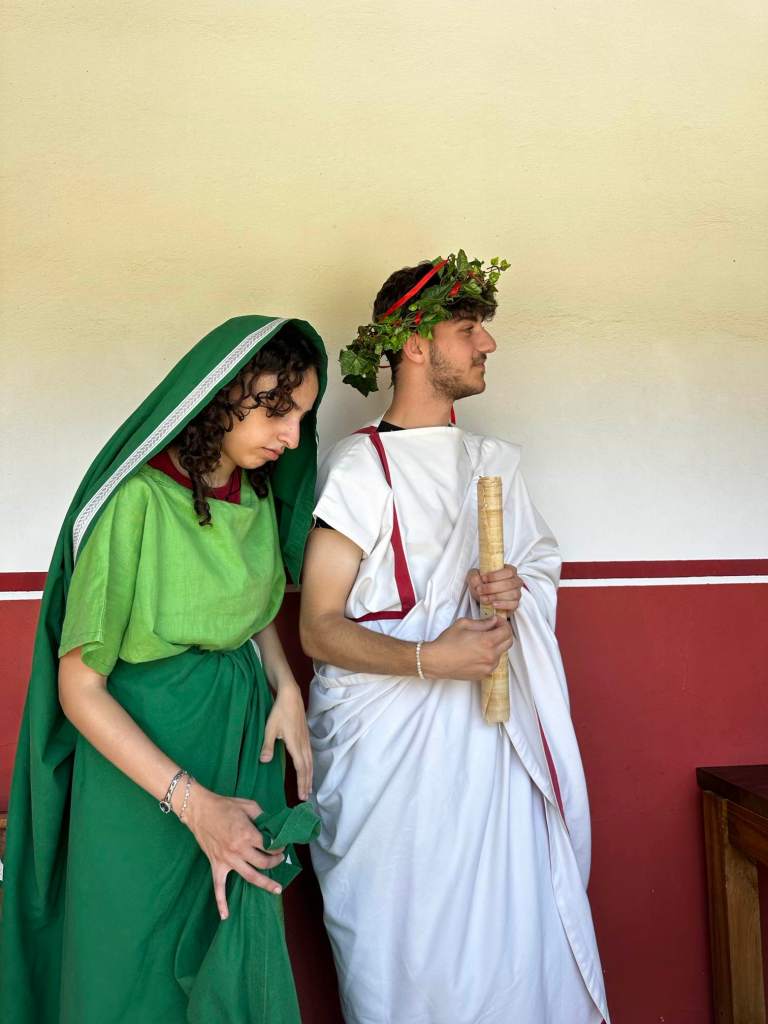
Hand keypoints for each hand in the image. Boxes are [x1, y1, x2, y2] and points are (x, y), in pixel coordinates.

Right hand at [182, 785, 284, 918]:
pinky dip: (221, 903)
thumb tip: (274, 826)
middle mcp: (239, 850)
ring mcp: (227, 860)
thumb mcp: (249, 805)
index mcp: (248, 834)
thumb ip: (263, 816)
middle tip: (281, 859)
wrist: (200, 810)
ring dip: (265, 884)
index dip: (279, 847)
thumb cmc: (225, 805)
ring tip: (277, 890)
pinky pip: (218, 888)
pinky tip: (225, 916)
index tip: (283, 845)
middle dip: (276, 862)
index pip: (270, 846)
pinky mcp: (216, 865)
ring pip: (249, 877)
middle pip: (263, 863)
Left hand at [260, 681, 312, 800]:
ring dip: (309, 775)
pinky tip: (308, 768)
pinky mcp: (305, 735)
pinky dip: (310, 765)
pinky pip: (310, 755)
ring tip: (309, 787)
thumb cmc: (279, 712)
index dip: (302, 782)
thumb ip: (268, 746)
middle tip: (306, 797)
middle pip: (308, 767)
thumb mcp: (269, 729)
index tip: (302, 795)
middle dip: (307, 783)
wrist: (291, 696)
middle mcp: (303, 744)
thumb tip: (264, 761)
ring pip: (310, 761)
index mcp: (295, 744)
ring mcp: (306, 739)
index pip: (301, 768)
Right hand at [421, 615, 513, 681]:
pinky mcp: (483, 674)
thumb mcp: (463, 624)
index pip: (507, 631)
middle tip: (493, 629)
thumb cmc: (447, 642)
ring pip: (501, 653)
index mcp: (487, 641)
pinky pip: (493, 664)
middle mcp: (490, 656)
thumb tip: (493, 621)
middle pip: (509, 642)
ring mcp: (488, 667)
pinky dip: (490, 656)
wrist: (436, 661)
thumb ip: (482, 622)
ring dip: (497, 646)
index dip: (503, 623)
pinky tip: (478, 652)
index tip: (496, 621)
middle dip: (503, 633)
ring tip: (482, 642)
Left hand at [466, 564, 522, 614]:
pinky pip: (514, 605)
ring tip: (484, 598)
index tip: (483, 578)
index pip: (508, 571)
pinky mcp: (515, 604)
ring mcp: (517, 593)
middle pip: (510, 583)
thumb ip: (474, 577)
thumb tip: (479, 580)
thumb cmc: (482, 584)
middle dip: (493, 587)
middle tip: (480, 590)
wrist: (482, 597)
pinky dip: (503, 605)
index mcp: (510, 571)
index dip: (496, 575)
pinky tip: (493, 604)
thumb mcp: (474, 577)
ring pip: (513, 594)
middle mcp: (516, 581)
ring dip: (496, 596)